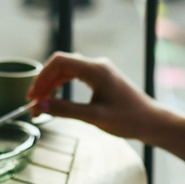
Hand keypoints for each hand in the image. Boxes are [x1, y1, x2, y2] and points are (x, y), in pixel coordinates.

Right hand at [27, 52, 173, 143]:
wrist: (152, 121)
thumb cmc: (129, 119)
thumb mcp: (94, 116)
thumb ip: (65, 110)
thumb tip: (39, 107)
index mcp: (96, 69)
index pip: (60, 62)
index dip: (42, 77)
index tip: (32, 97)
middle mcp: (97, 65)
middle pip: (61, 65)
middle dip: (44, 82)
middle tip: (33, 104)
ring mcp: (99, 70)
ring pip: (66, 70)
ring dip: (51, 85)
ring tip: (40, 105)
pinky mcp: (101, 78)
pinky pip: (75, 76)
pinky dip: (62, 86)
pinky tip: (55, 99)